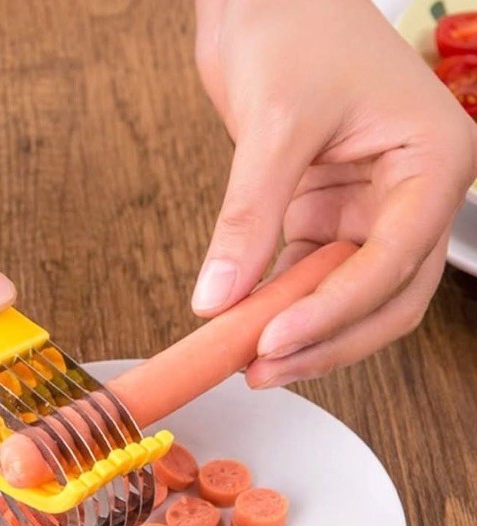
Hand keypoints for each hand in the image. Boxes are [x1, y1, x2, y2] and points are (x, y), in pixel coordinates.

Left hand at [192, 0, 476, 386]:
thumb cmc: (293, 25)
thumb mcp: (274, 123)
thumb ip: (249, 216)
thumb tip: (217, 299)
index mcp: (431, 161)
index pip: (394, 259)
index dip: (334, 310)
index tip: (274, 339)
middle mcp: (411, 194)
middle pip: (386, 297)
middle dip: (327, 339)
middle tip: (263, 368)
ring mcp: (370, 210)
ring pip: (352, 298)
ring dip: (306, 334)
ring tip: (251, 361)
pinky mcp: (327, 215)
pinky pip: (312, 277)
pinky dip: (283, 306)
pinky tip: (247, 326)